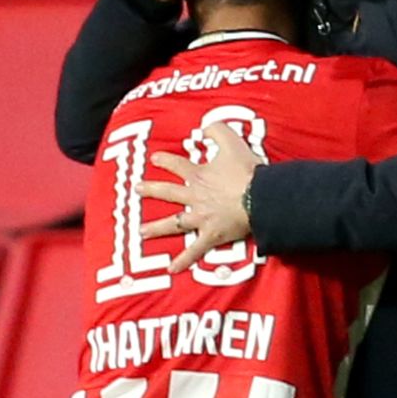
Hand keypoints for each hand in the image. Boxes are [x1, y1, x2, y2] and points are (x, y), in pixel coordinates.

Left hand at [138, 122, 264, 271]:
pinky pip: (195, 250)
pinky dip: (184, 261)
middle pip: (168, 193)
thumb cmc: (247, 171)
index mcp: (199, 175)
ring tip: (142, 232)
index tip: (154, 159)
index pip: (177, 165)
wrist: (260, 197)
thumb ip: (216, 130)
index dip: (165, 160)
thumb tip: (204, 128)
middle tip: (136, 189)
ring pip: (174, 223)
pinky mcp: (211, 235)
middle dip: (151, 190)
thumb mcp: (232, 141)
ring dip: (157, 228)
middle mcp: (195, 197)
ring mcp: (201, 218)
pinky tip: (171, 269)